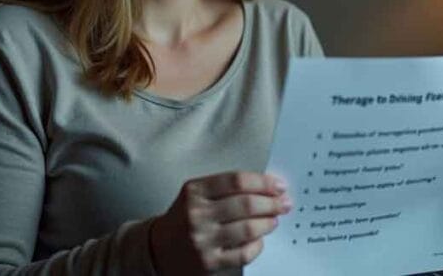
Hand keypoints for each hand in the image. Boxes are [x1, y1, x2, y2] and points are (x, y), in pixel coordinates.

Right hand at [150, 171, 291, 274]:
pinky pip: (244, 252)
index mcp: (194, 191)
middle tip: (284, 203)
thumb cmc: (185, 217)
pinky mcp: (209, 262)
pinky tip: (259, 239)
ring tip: (274, 220)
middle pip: (246, 203)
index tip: (279, 185)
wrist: (158, 249)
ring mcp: (202, 240)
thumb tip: (268, 187)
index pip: (236, 181)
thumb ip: (226, 189)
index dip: (263, 182)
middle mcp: (196, 214)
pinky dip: (257, 244)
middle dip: (272, 202)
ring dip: (269, 223)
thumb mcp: (197, 195)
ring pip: (249, 228)